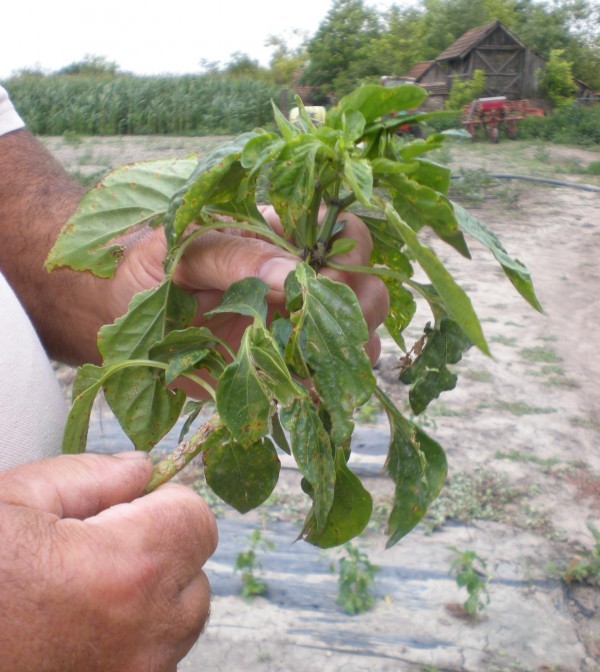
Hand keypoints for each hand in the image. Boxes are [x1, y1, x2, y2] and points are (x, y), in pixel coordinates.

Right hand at [0, 452, 215, 671]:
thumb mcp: (4, 506)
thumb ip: (87, 478)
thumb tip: (142, 470)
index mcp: (129, 572)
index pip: (197, 521)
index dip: (161, 510)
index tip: (126, 517)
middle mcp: (146, 647)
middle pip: (191, 585)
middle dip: (153, 568)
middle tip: (86, 571)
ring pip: (168, 646)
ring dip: (134, 628)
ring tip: (60, 629)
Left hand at [109, 209, 388, 365]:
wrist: (118, 312)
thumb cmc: (148, 266)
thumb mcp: (185, 250)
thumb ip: (237, 257)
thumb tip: (295, 276)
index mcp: (283, 237)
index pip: (347, 238)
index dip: (349, 262)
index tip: (319, 287)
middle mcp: (300, 280)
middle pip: (365, 290)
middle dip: (358, 313)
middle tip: (317, 333)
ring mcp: (293, 324)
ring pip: (352, 338)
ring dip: (344, 354)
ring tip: (308, 364)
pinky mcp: (279, 364)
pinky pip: (318, 378)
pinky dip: (319, 387)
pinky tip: (298, 390)